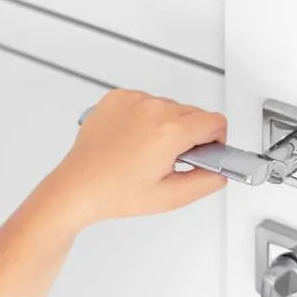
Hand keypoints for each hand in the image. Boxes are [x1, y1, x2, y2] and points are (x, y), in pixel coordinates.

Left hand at [51, 89, 227, 225]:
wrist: (77, 187)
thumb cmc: (113, 192)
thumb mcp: (170, 197)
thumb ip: (206, 182)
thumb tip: (219, 172)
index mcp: (170, 131)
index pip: (215, 122)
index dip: (216, 141)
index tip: (206, 153)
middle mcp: (153, 109)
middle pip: (195, 113)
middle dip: (191, 135)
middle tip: (172, 160)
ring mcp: (133, 100)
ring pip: (171, 107)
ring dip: (168, 125)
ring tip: (148, 152)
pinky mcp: (118, 98)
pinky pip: (146, 102)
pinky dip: (146, 118)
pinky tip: (134, 140)